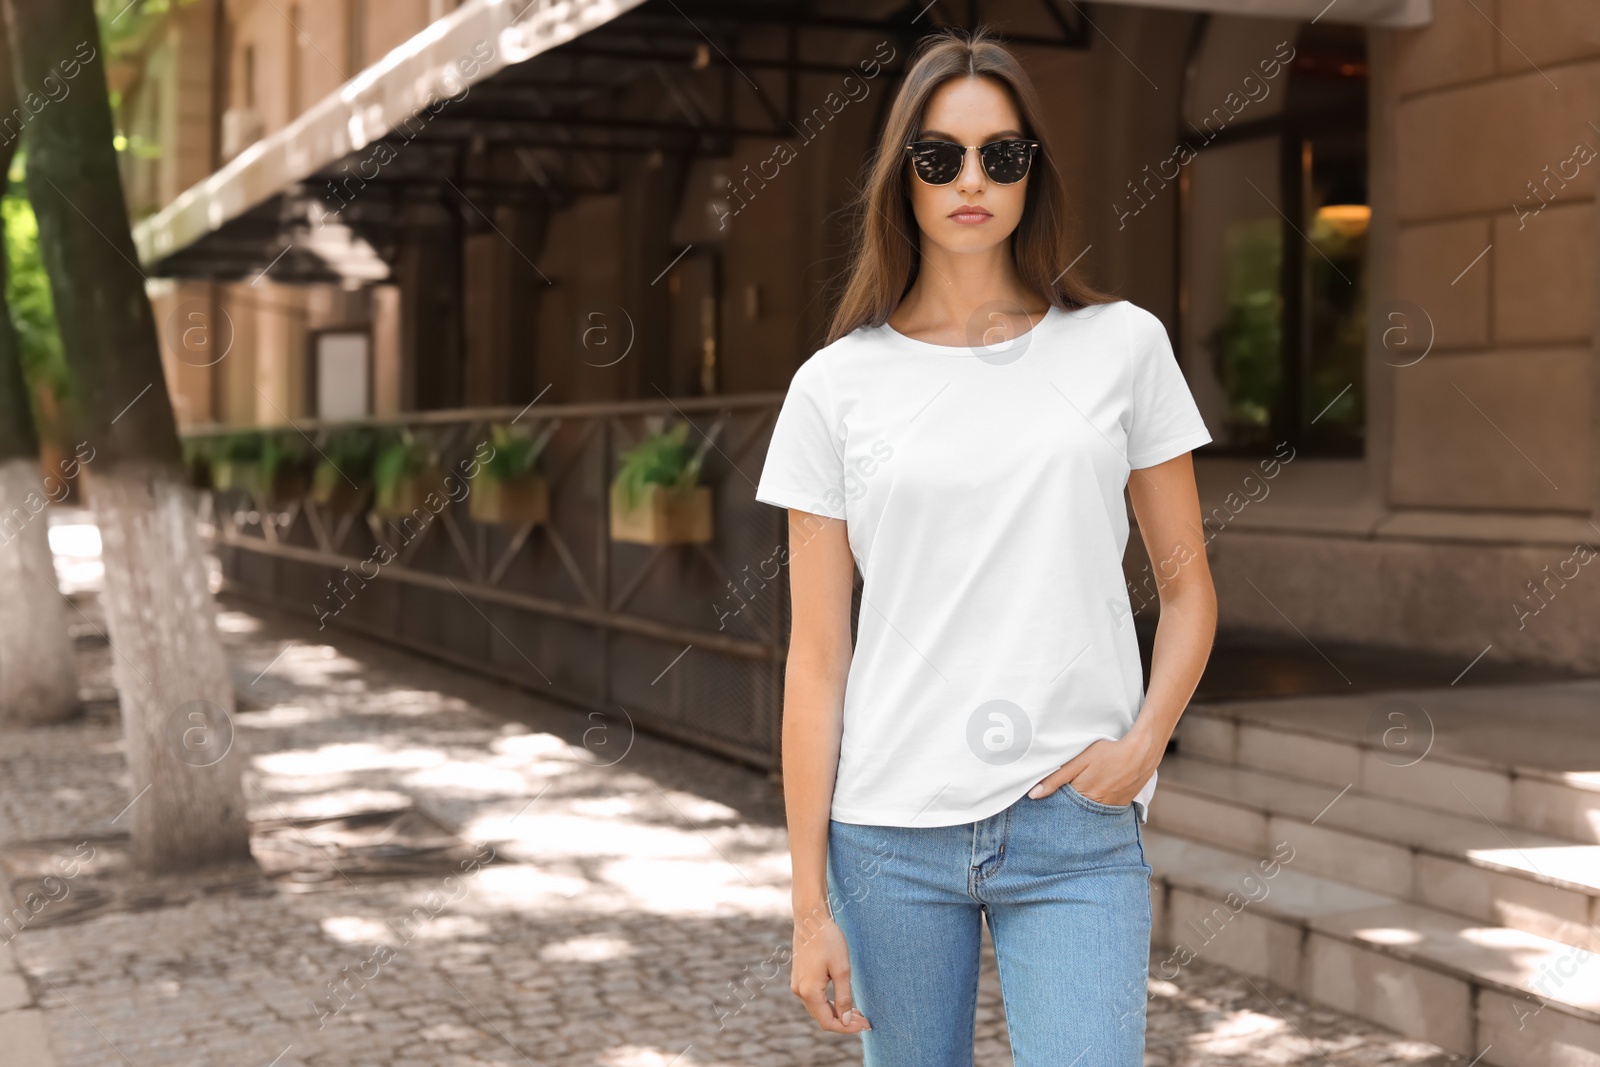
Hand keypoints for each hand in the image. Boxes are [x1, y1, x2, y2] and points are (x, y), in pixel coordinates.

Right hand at [791, 914, 870, 1032]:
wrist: (810, 918)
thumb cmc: (828, 940)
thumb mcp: (842, 969)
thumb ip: (844, 997)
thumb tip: (846, 1021)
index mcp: (809, 991)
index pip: (828, 1022)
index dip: (847, 1028)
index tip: (866, 1025)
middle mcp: (799, 991)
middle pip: (822, 1017)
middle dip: (844, 1021)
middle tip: (866, 1020)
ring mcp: (798, 984)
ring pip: (819, 1008)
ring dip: (838, 1012)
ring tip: (858, 1012)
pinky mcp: (800, 977)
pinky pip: (815, 997)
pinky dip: (829, 1002)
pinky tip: (843, 1000)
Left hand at [1028, 734, 1160, 806]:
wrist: (1142, 752)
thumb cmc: (1108, 752)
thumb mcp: (1079, 761)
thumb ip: (1056, 778)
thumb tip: (1033, 795)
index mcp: (1082, 797)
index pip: (1061, 808)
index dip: (1053, 804)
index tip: (1045, 803)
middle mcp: (1096, 807)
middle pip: (1075, 812)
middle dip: (1067, 808)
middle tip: (1061, 799)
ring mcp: (1110, 808)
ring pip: (1090, 812)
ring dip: (1083, 807)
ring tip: (1082, 792)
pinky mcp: (1121, 805)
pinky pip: (1104, 810)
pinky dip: (1097, 805)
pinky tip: (1096, 792)